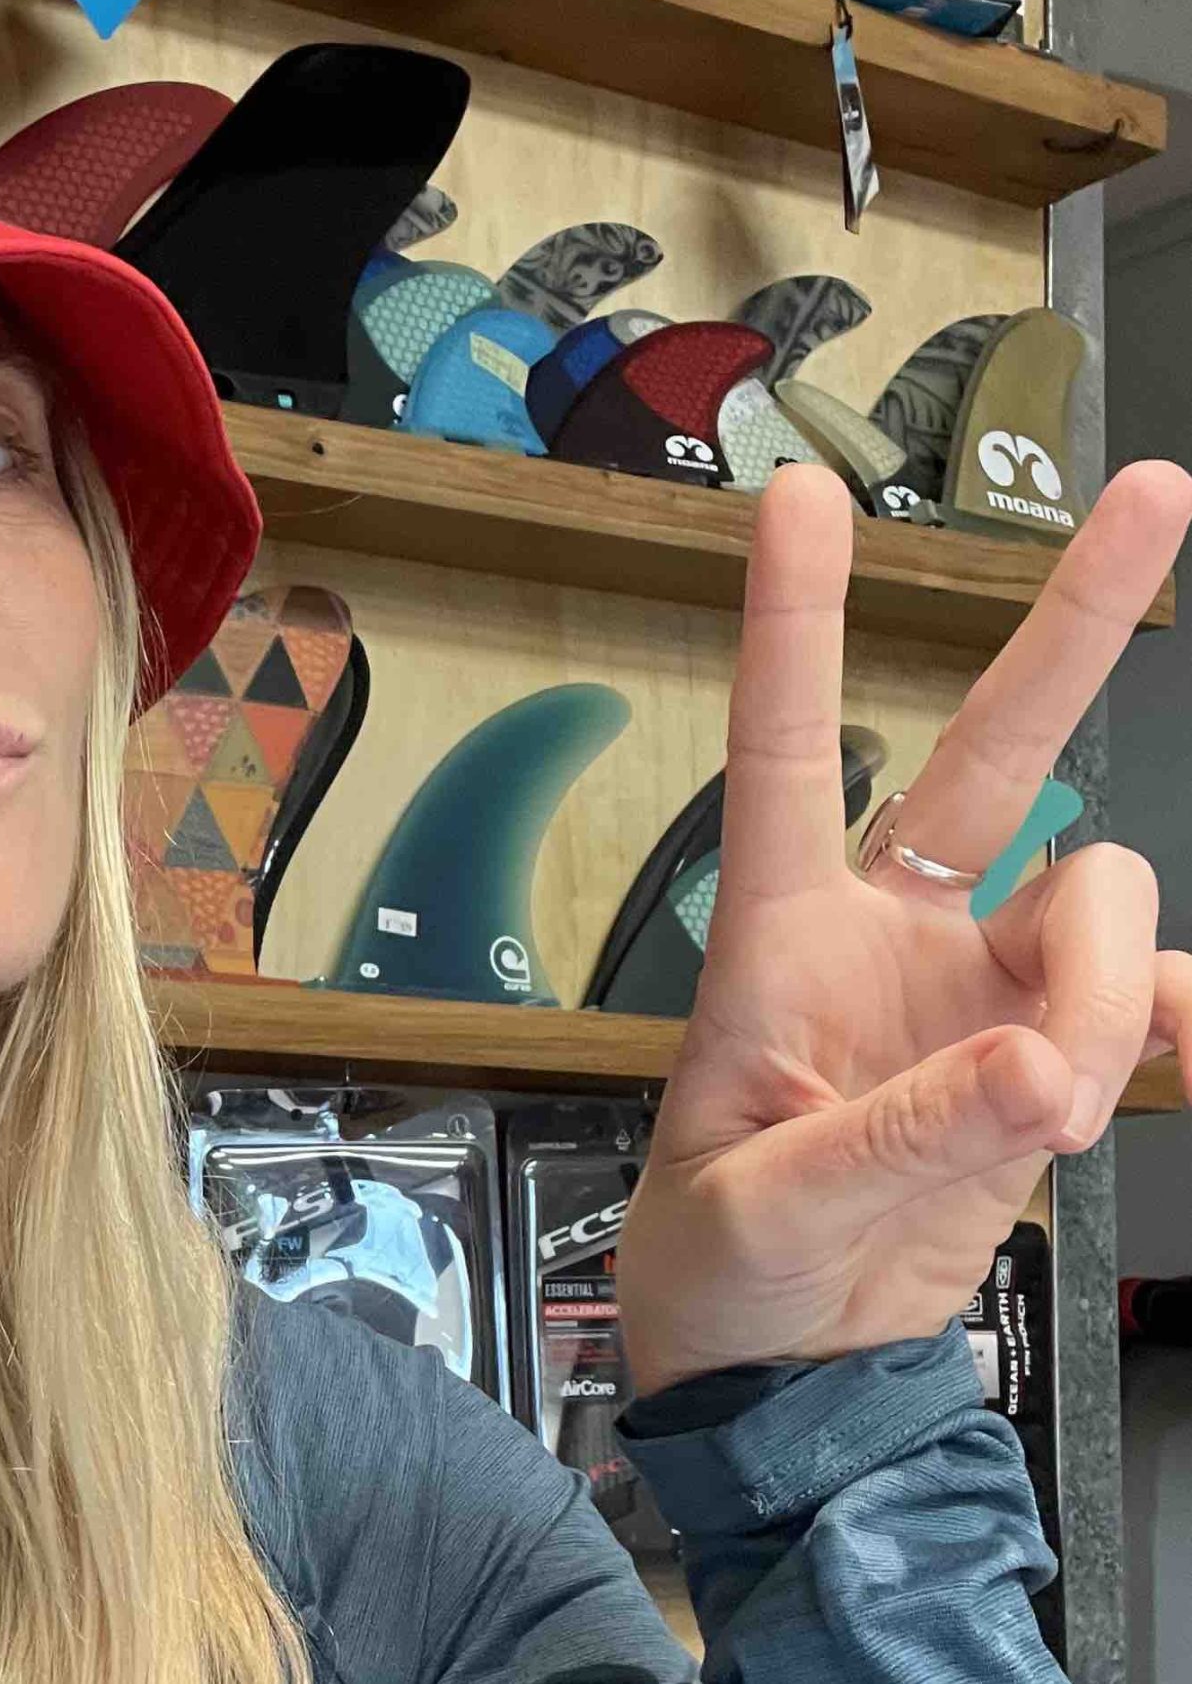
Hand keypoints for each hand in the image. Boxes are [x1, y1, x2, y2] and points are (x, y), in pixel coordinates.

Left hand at [616, 461, 1191, 1397]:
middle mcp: (887, 931)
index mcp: (773, 939)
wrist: (784, 1368)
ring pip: (1101, 903)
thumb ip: (895, 1138)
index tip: (798, 501)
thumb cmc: (717, 1267)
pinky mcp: (1051, 1051)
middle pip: (992, 752)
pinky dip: (1181, 1026)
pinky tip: (1183, 1061)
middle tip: (1159, 494)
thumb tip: (1040, 1067)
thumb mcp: (763, 1210)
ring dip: (1109, 991)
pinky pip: (1156, 1001)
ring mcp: (981, 985)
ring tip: (1057, 1111)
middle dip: (1072, 626)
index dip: (792, 625)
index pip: (782, 751)